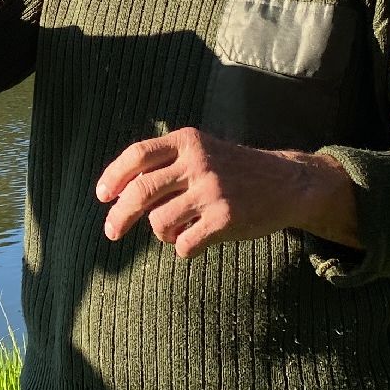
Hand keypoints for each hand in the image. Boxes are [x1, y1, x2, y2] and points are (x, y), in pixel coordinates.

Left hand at [95, 126, 359, 257]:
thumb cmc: (235, 170)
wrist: (288, 183)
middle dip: (119, 216)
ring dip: (161, 233)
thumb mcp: (203, 151)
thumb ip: (167, 163)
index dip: (113, 176)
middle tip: (111, 232)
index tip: (101, 196)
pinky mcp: (225, 220)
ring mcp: (212, 192)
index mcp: (188, 142)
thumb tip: (118, 193)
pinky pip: (184, 244)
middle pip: (141, 192)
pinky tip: (196, 241)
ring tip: (178, 229)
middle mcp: (198, 163)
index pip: (138, 155)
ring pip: (159, 222)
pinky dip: (183, 248)